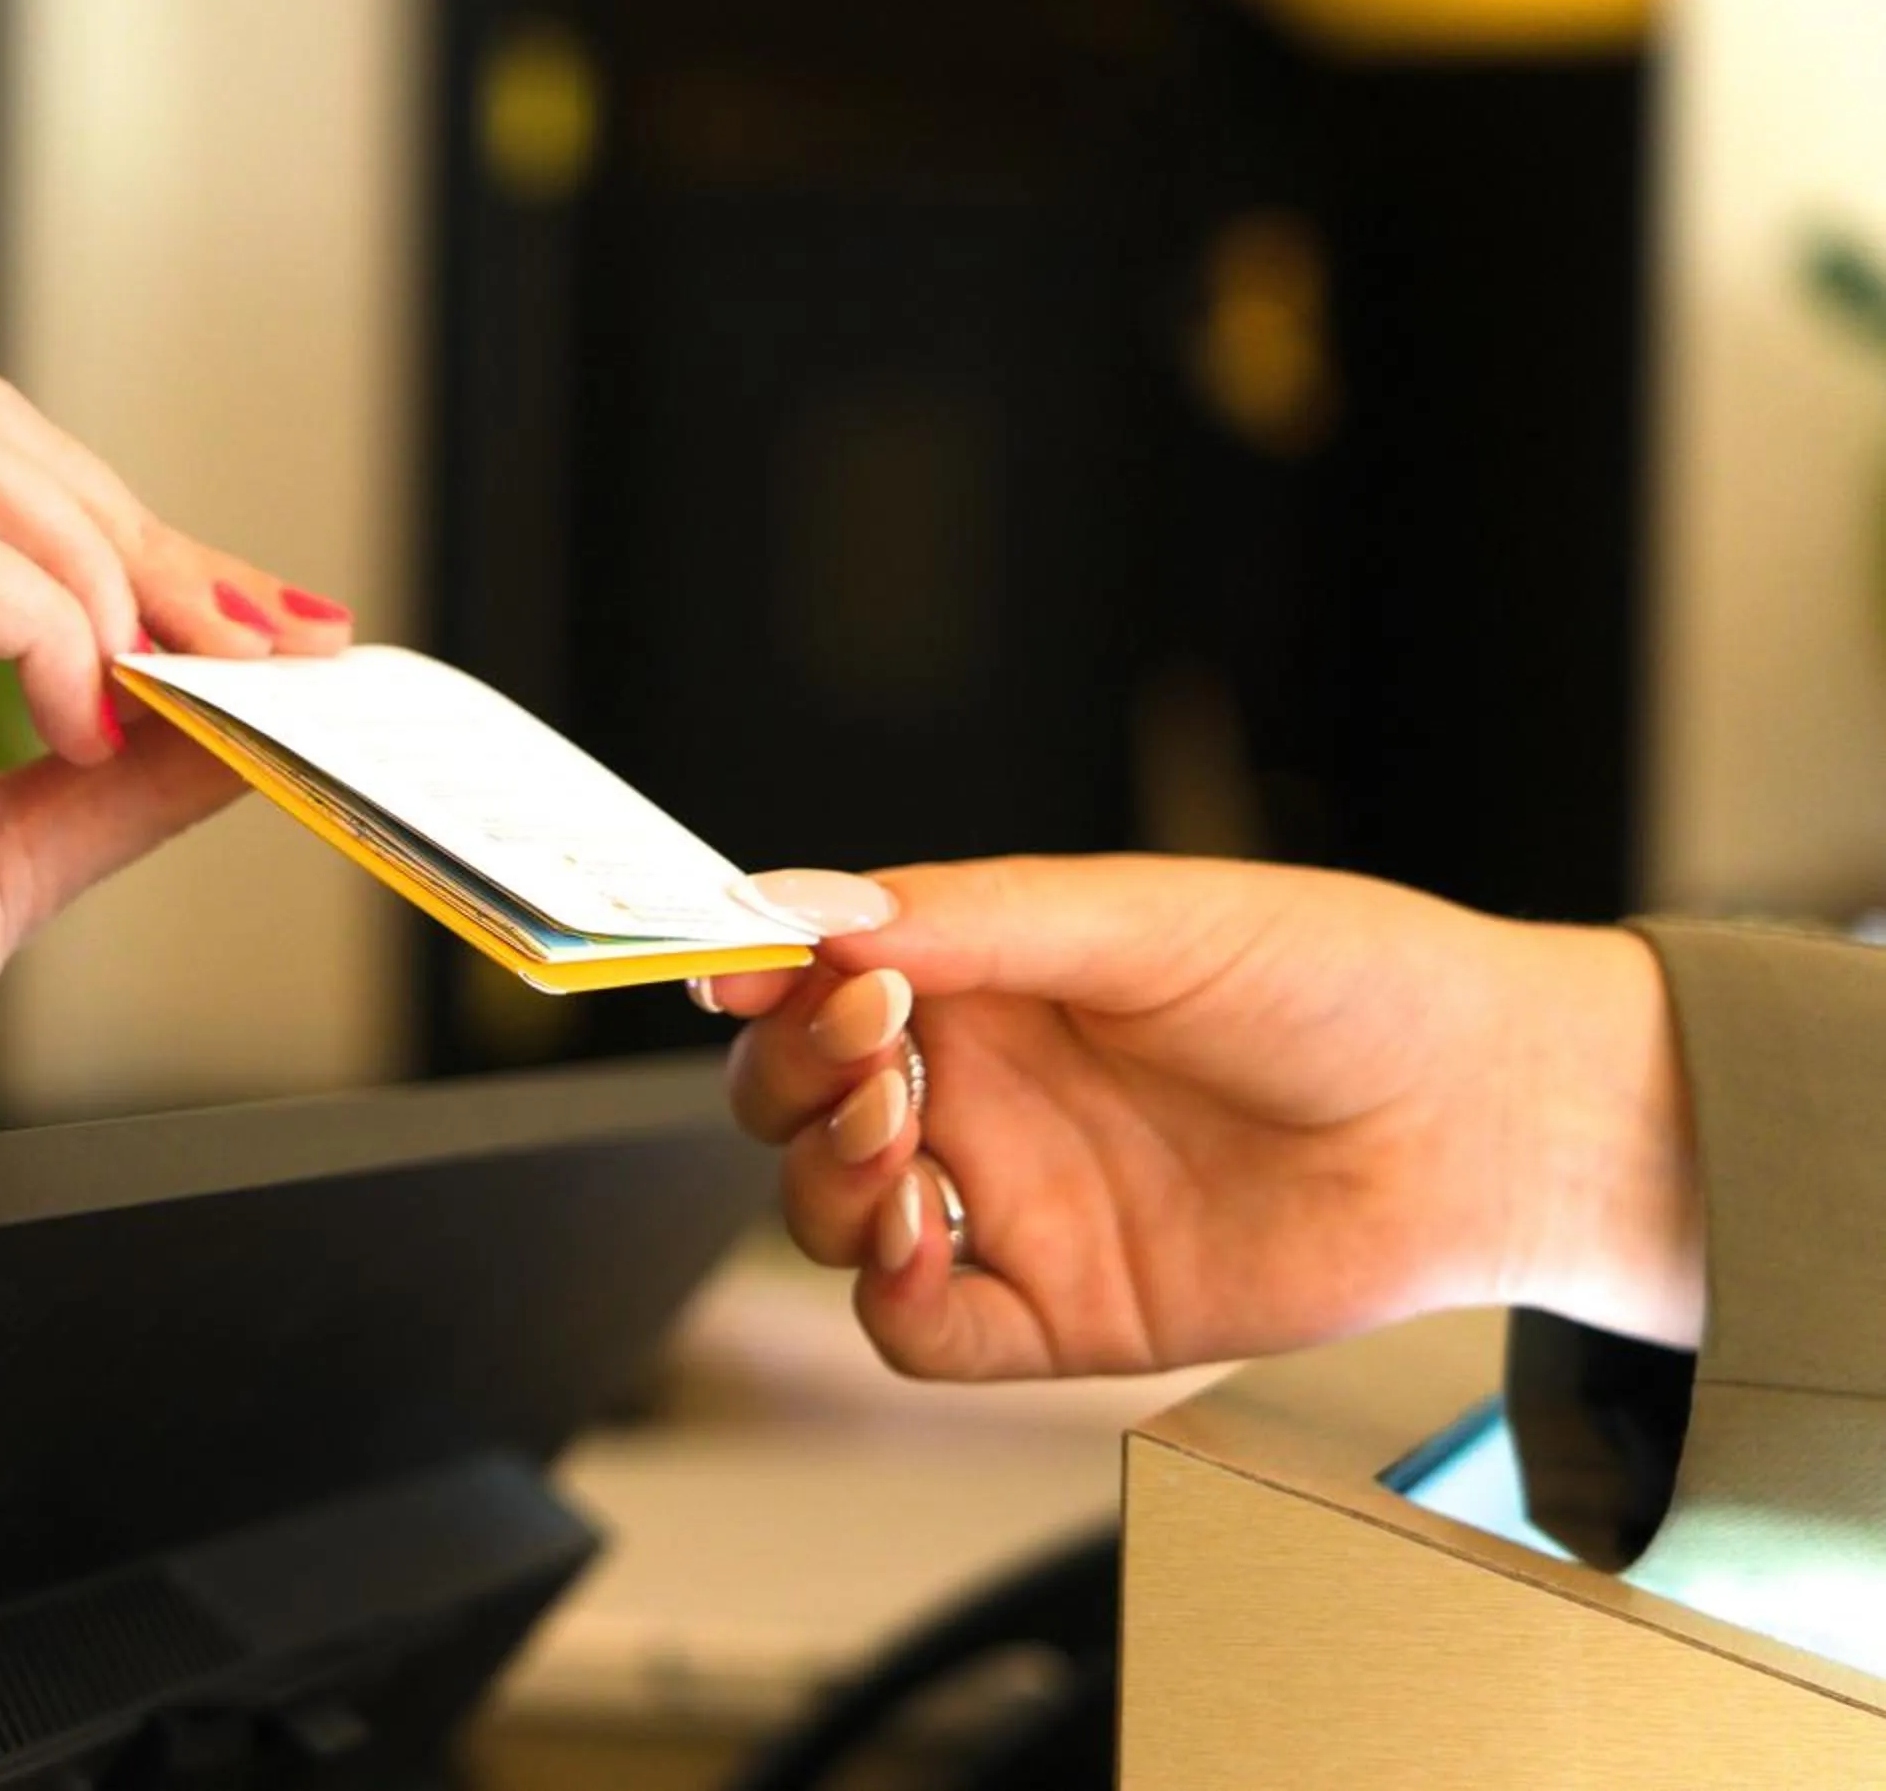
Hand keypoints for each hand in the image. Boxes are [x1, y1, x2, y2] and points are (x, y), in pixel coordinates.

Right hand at [0, 374, 351, 1323]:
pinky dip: (32, 620)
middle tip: (246, 649)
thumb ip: (124, 772)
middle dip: (139, 535)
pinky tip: (68, 722)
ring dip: (91, 564)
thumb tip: (257, 706)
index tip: (282, 628)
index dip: (147, 537)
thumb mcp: (11, 853)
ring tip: (136, 694)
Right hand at [713, 857, 1699, 1379]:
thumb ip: (971, 916)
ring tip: (896, 1139)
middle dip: (788, 1076)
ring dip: (824, 1180)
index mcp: (986, 977)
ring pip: (830, 1214)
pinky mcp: (1059, 1312)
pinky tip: (928, 1241)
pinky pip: (922, 1330)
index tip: (737, 969)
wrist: (1494, 1121)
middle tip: (862, 1044)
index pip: (812, 980)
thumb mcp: (1147, 918)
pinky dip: (889, 1295)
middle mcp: (981, 1090)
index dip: (755, 977)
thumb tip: (803, 902)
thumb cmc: (1353, 987)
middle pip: (792, 1102)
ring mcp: (1013, 1203)